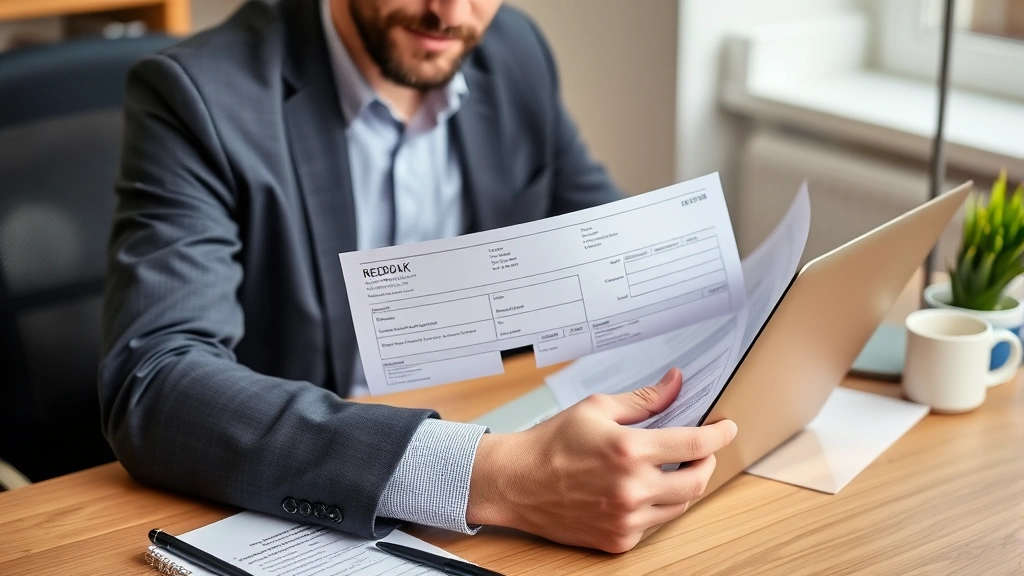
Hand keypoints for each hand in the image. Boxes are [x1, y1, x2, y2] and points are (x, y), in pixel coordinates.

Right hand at [466, 368, 737, 552]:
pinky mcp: (618, 539)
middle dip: (706, 462)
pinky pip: (654, 523)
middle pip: (698, 480)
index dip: (719, 435)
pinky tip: (641, 490)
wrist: (515, 482)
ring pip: (680, 505)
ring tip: (669, 469)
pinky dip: (656, 506)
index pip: (695, 444)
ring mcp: (626, 518)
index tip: (726, 428)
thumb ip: (643, 399)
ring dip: (684, 485)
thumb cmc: (550, 444)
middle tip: (699, 451)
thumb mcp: (596, 408)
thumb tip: (674, 383)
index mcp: (629, 450)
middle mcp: (632, 488)